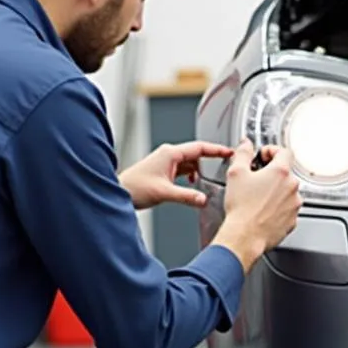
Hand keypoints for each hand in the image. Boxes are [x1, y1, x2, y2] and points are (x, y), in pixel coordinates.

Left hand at [119, 141, 233, 209]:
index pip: (199, 148)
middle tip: (224, 165)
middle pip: (196, 154)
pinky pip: (183, 170)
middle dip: (211, 160)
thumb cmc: (135, 187)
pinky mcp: (163, 171)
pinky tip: (193, 184)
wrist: (119, 192)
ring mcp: (165, 162)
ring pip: (190, 163)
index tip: (229, 151)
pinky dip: (191, 175)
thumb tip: (203, 199)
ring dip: (200, 170)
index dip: (216, 150)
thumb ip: (186, 197)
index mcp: (170, 154)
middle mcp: (168, 155)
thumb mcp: (164, 193)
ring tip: (211, 177)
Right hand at [213, 141, 302, 270]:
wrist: (245, 237)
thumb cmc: (241, 208)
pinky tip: (263, 211)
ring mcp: (294, 205)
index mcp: (280, 172)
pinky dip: (277, 208)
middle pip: (285, 173)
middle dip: (271, 173)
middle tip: (256, 179)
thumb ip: (243, 153)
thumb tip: (246, 144)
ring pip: (287, 192)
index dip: (273, 151)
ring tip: (258, 198)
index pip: (285, 151)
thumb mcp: (236, 173)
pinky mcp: (292, 221)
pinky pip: (287, 209)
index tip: (264, 155)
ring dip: (275, 192)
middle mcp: (291, 187)